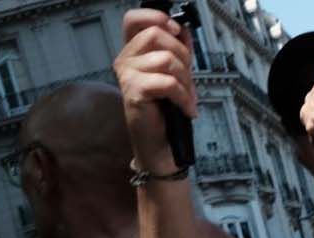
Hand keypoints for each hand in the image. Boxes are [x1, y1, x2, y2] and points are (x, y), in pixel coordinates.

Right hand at [114, 8, 196, 172]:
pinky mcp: (134, 91)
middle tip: (187, 78)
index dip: (156, 18)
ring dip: (186, 80)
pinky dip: (185, 97)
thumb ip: (178, 50)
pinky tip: (187, 109)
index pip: (133, 19)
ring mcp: (127, 75)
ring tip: (186, 97)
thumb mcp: (176, 74)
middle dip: (182, 55)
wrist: (160, 143)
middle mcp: (125, 59)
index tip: (176, 31)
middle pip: (157, 35)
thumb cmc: (166, 110)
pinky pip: (168, 83)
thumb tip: (183, 30)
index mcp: (133, 51)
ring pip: (167, 59)